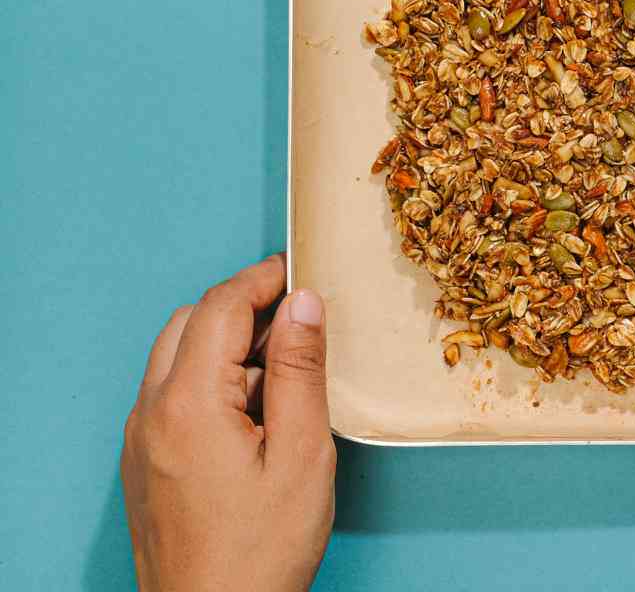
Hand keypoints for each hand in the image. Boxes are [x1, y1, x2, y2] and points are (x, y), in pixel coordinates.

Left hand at [122, 254, 333, 591]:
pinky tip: (250, 415)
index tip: (301, 273)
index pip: (221, 304)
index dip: (264, 278)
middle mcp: (151, 413)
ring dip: (223, 344)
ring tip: (279, 376)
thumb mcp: (301, 454)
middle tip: (295, 320)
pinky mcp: (142, 466)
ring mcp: (140, 441)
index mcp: (188, 403)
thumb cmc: (258, 554)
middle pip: (191, 321)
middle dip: (242, 307)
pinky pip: (168, 395)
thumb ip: (299, 369)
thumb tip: (302, 302)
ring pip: (174, 356)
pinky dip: (206, 380)